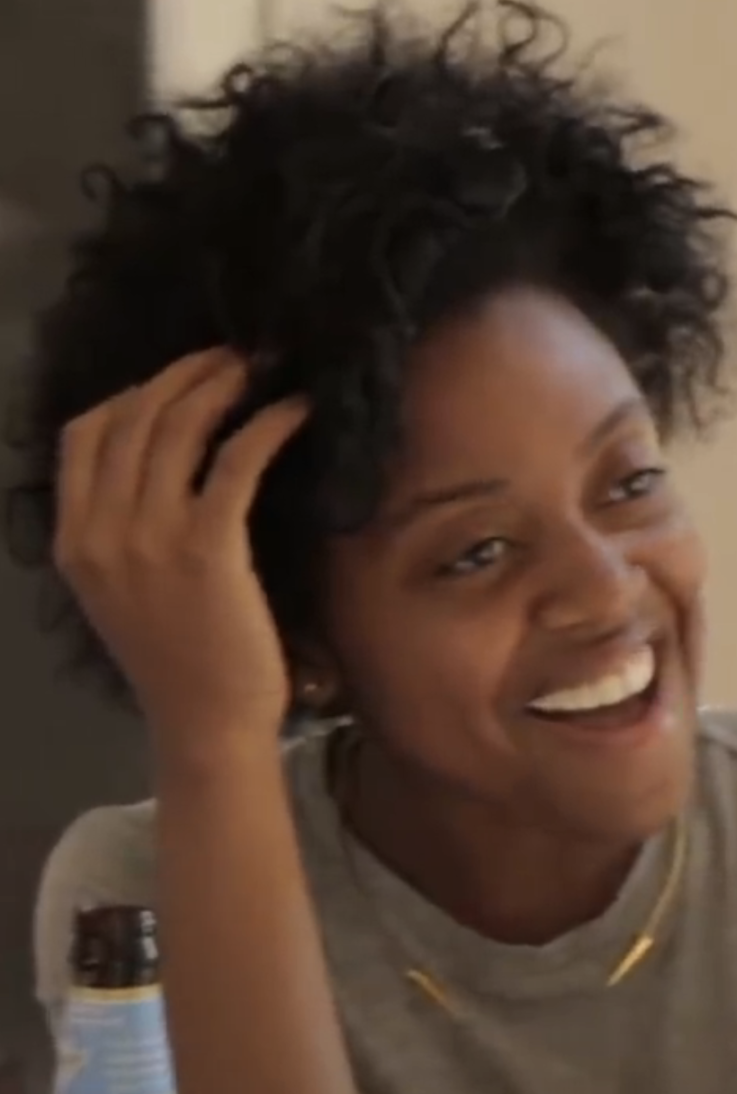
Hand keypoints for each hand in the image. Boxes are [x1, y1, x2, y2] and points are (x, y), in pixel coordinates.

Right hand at [54, 348, 307, 754]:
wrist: (205, 725)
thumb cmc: (177, 664)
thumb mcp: (121, 593)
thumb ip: (119, 532)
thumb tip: (155, 468)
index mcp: (73, 540)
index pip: (83, 434)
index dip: (131, 391)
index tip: (175, 381)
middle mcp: (101, 530)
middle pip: (134, 416)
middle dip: (185, 372)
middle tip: (232, 357)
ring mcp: (149, 537)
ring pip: (180, 427)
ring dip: (222, 384)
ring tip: (260, 370)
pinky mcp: (207, 547)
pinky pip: (236, 460)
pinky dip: (268, 425)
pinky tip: (295, 413)